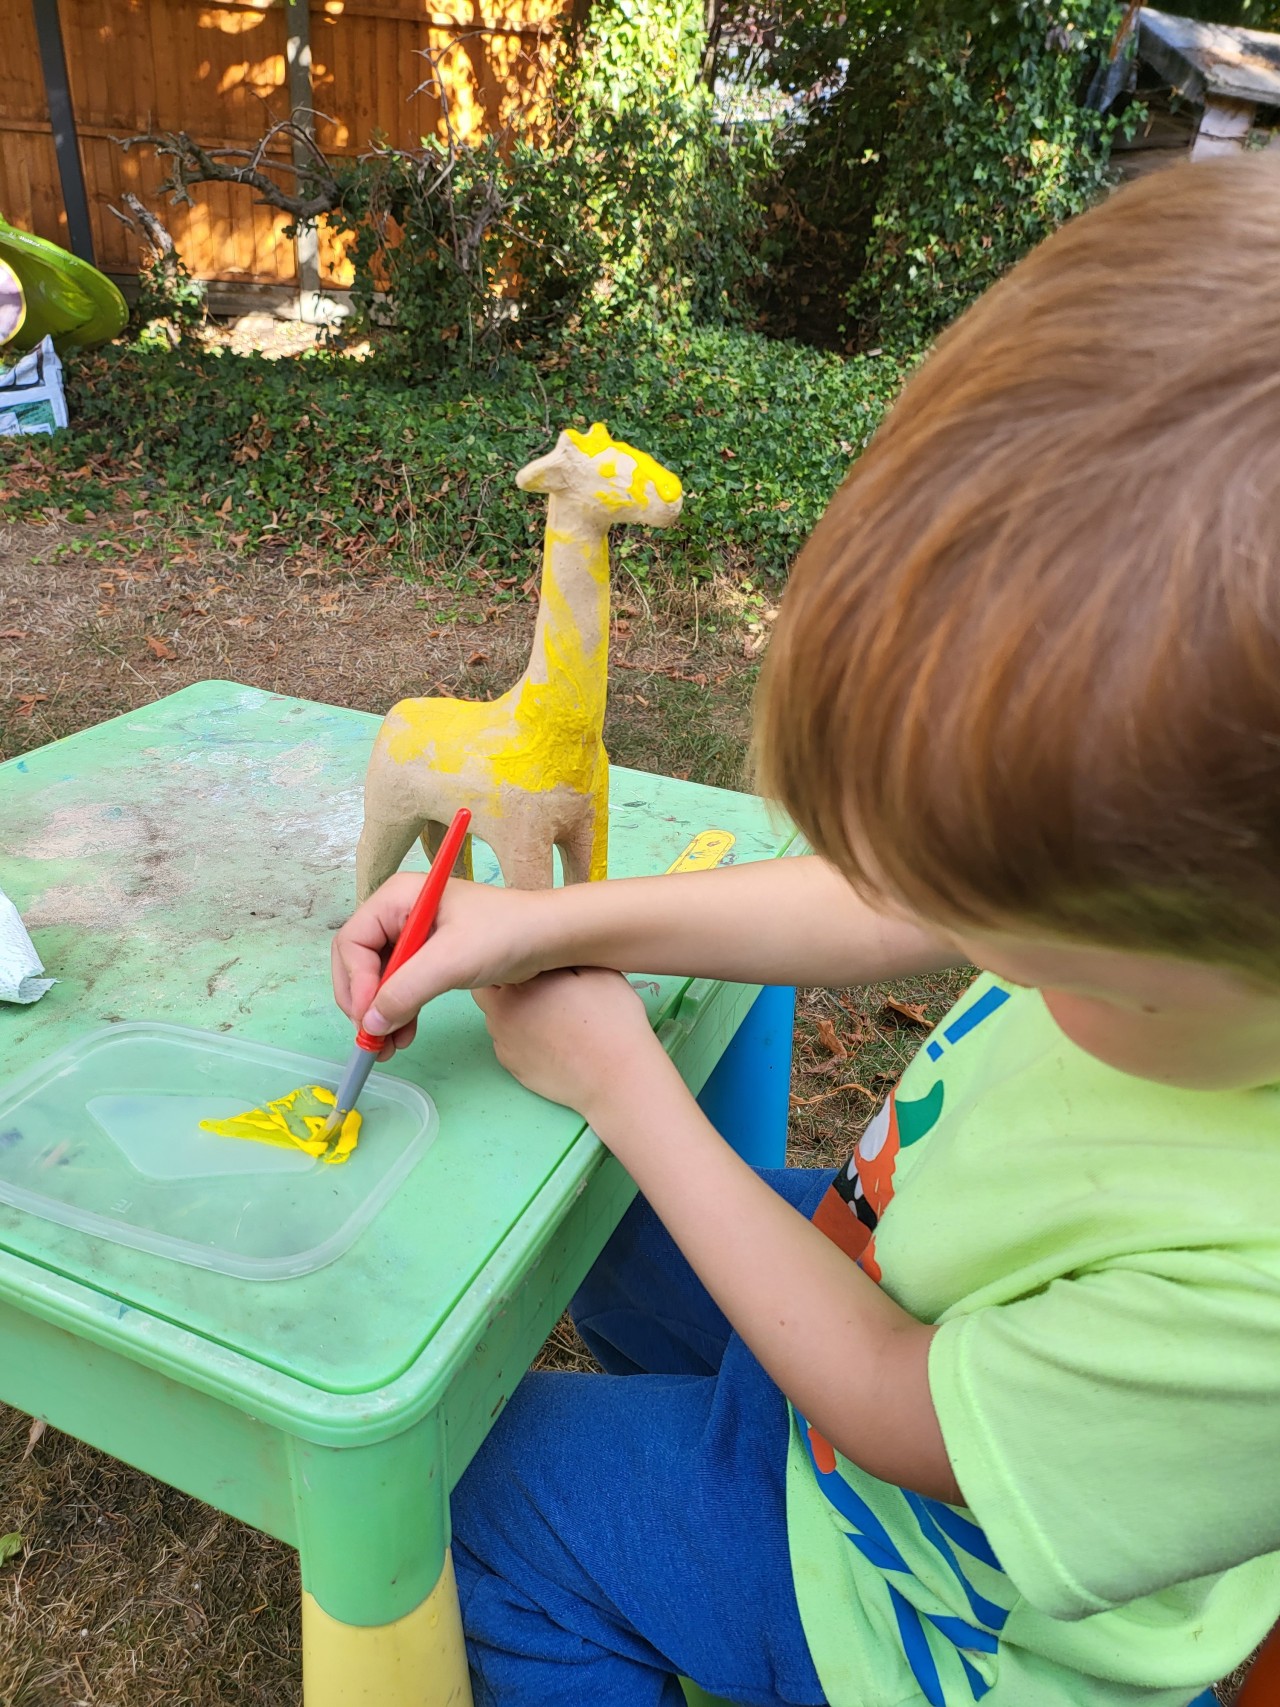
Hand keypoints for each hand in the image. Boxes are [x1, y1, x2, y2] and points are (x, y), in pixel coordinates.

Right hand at [331, 875, 558, 1059]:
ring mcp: (413, 936)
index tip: (368, 1017)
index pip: (353, 942)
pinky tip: (404, 1035)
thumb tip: (370, 1022)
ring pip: (377, 980)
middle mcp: (399, 912)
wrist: (549, 939)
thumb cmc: (506, 934)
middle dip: (363, 1002)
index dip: (355, 982)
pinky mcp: (429, 957)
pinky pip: (399, 986)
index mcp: (398, 898)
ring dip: (379, 1013)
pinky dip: (398, 1011)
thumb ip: (407, 990)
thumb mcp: (452, 961)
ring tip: (387, 1047)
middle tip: (372, 1038)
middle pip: (358, 962)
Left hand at [473, 968, 666, 1122]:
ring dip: (511, 1011)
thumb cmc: (612, 1019)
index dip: (512, 959)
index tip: (532, 961)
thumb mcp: (597, 970)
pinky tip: (548, 1039)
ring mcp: (503, 1043)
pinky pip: (506, 1044)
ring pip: (495, 1018)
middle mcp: (501, 1012)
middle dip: (504, 984)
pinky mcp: (512, 1068)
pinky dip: (519, 1037)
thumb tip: (546, 949)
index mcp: (519, 982)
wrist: (617, 1076)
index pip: (496, 961)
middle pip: (487, 990)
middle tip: (537, 986)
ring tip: (547, 1015)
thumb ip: (563, 956)